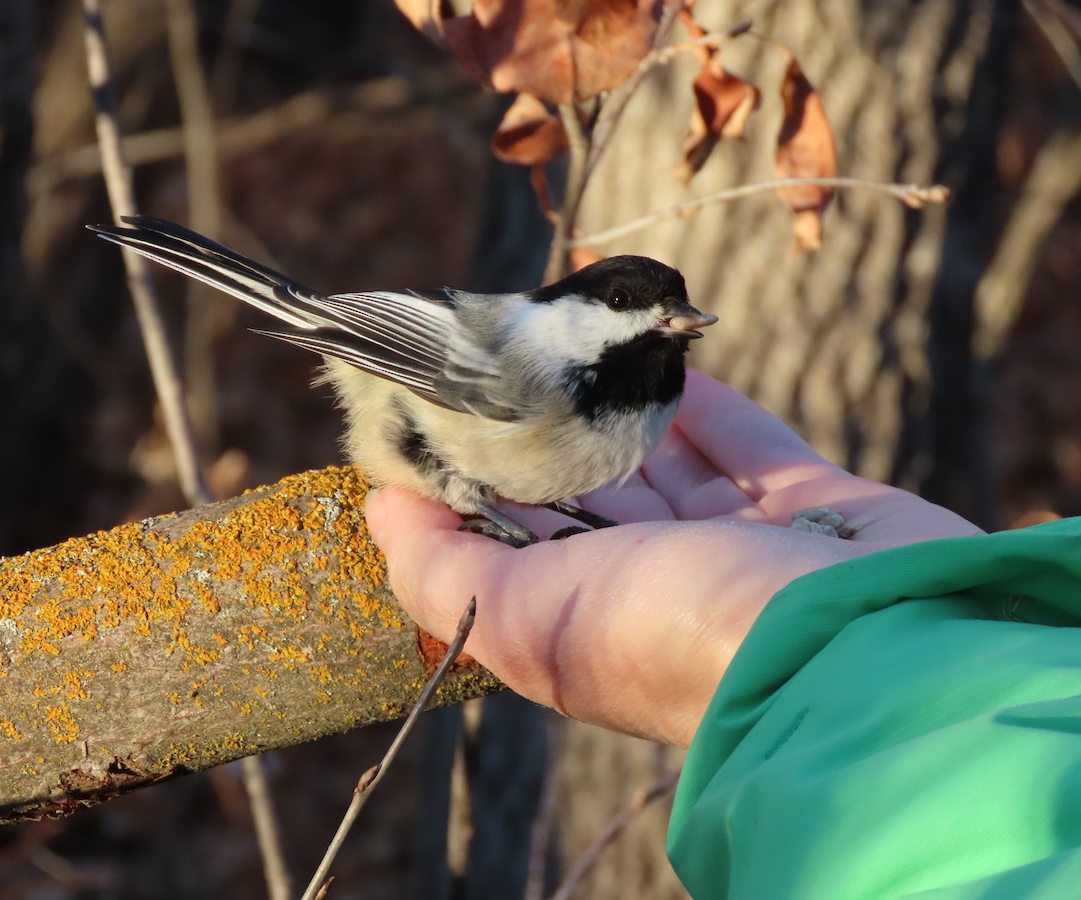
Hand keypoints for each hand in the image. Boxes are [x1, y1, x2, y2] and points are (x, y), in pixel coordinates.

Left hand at [365, 373, 981, 745]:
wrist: (860, 649)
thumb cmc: (681, 635)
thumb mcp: (527, 617)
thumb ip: (442, 569)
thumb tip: (384, 507)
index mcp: (590, 617)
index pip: (518, 539)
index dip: (482, 478)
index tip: (450, 410)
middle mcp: (662, 586)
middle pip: (593, 496)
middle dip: (553, 434)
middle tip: (518, 360)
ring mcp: (742, 547)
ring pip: (669, 465)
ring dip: (628, 410)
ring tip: (589, 347)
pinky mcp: (810, 509)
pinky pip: (749, 445)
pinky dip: (708, 406)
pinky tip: (672, 362)